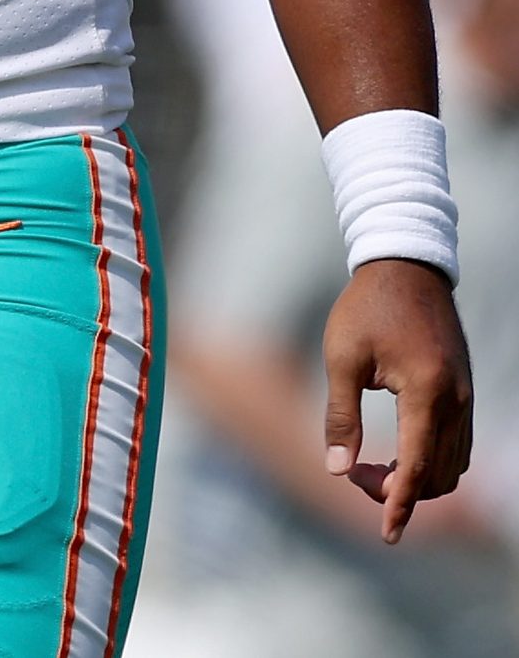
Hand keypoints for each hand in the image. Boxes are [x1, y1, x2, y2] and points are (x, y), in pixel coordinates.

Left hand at [323, 258, 472, 543]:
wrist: (405, 265)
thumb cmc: (366, 307)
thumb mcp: (341, 357)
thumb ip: (340, 416)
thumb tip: (336, 469)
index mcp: (427, 393)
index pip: (416, 468)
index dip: (399, 505)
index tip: (386, 536)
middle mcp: (456, 401)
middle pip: (436, 476)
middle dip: (399, 490)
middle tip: (353, 474)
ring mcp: (465, 397)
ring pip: (451, 466)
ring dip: (416, 479)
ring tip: (370, 466)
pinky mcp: (463, 391)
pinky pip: (456, 445)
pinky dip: (430, 461)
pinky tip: (396, 452)